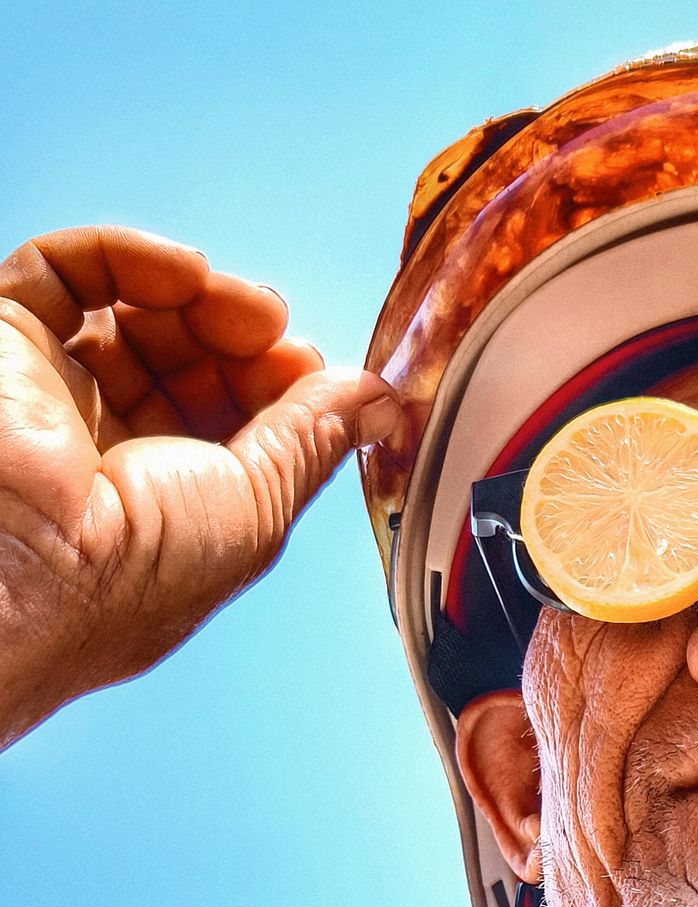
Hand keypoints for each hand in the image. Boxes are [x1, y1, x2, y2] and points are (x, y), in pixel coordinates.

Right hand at [0, 226, 396, 748]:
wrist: (21, 565)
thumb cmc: (134, 573)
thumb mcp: (259, 508)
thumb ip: (314, 440)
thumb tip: (376, 397)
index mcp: (173, 515)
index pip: (235, 428)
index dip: (278, 388)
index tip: (316, 367)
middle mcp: (111, 458)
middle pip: (188, 365)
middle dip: (242, 341)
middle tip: (274, 330)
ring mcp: (57, 398)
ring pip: (134, 314)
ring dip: (199, 298)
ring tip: (239, 305)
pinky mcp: (4, 342)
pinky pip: (65, 274)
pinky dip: (130, 257)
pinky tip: (186, 271)